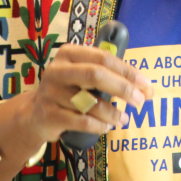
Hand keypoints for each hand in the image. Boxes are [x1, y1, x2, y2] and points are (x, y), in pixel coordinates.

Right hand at [21, 43, 153, 142]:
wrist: (35, 114)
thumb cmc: (69, 90)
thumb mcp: (82, 74)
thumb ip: (109, 74)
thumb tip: (146, 87)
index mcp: (69, 53)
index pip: (104, 58)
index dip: (128, 71)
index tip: (146, 84)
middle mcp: (57, 69)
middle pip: (96, 75)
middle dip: (123, 88)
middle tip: (141, 101)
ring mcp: (50, 92)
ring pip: (90, 102)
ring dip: (112, 112)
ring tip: (124, 119)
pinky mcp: (49, 114)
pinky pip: (81, 121)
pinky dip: (99, 125)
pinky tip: (107, 126)